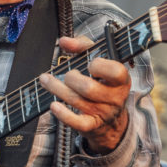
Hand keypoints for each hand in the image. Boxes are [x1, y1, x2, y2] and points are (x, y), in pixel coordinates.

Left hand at [39, 36, 130, 153]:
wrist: (111, 118)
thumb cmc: (102, 81)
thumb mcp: (99, 60)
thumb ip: (82, 47)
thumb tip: (64, 41)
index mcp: (121, 79)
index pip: (115, 72)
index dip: (99, 66)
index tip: (89, 64)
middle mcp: (115, 97)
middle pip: (89, 88)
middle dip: (71, 79)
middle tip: (67, 75)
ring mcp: (104, 112)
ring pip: (77, 101)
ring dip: (57, 89)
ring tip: (46, 80)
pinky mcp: (92, 125)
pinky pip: (78, 123)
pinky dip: (63, 115)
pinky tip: (53, 105)